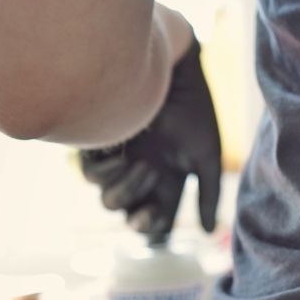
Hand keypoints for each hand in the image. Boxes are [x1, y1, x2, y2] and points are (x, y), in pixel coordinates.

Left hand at [79, 30, 222, 238]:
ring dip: (125, 190)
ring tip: (144, 164)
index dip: (153, 227)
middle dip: (136, 216)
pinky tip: (123, 153)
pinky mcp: (99, 143)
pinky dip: (105, 170)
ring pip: (108, 199)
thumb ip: (208, 195)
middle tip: (146, 208)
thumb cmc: (192, 108)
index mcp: (170, 177)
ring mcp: (121, 159)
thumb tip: (210, 233)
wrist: (170, 66)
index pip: (158, 217)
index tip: (155, 224)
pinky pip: (90, 173)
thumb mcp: (206, 155)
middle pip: (129, 213)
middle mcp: (143, 172)